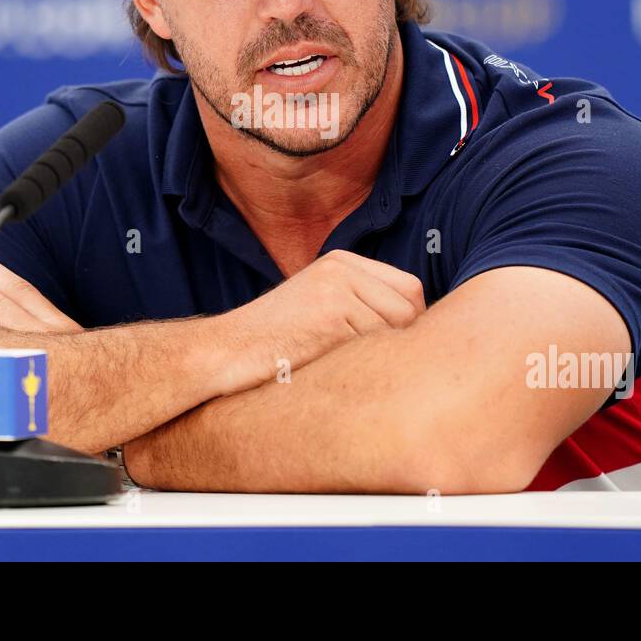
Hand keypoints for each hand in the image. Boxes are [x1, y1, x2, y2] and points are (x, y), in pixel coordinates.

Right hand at [222, 250, 424, 391]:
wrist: (223, 352)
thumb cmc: (272, 341)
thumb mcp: (318, 304)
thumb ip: (360, 304)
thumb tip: (418, 330)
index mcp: (342, 262)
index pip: (410, 288)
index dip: (414, 322)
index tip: (402, 349)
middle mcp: (342, 269)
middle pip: (410, 309)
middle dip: (404, 343)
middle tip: (383, 368)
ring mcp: (336, 291)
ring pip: (395, 331)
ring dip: (383, 358)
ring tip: (355, 374)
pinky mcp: (330, 318)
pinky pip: (372, 349)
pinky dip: (364, 369)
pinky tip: (340, 377)